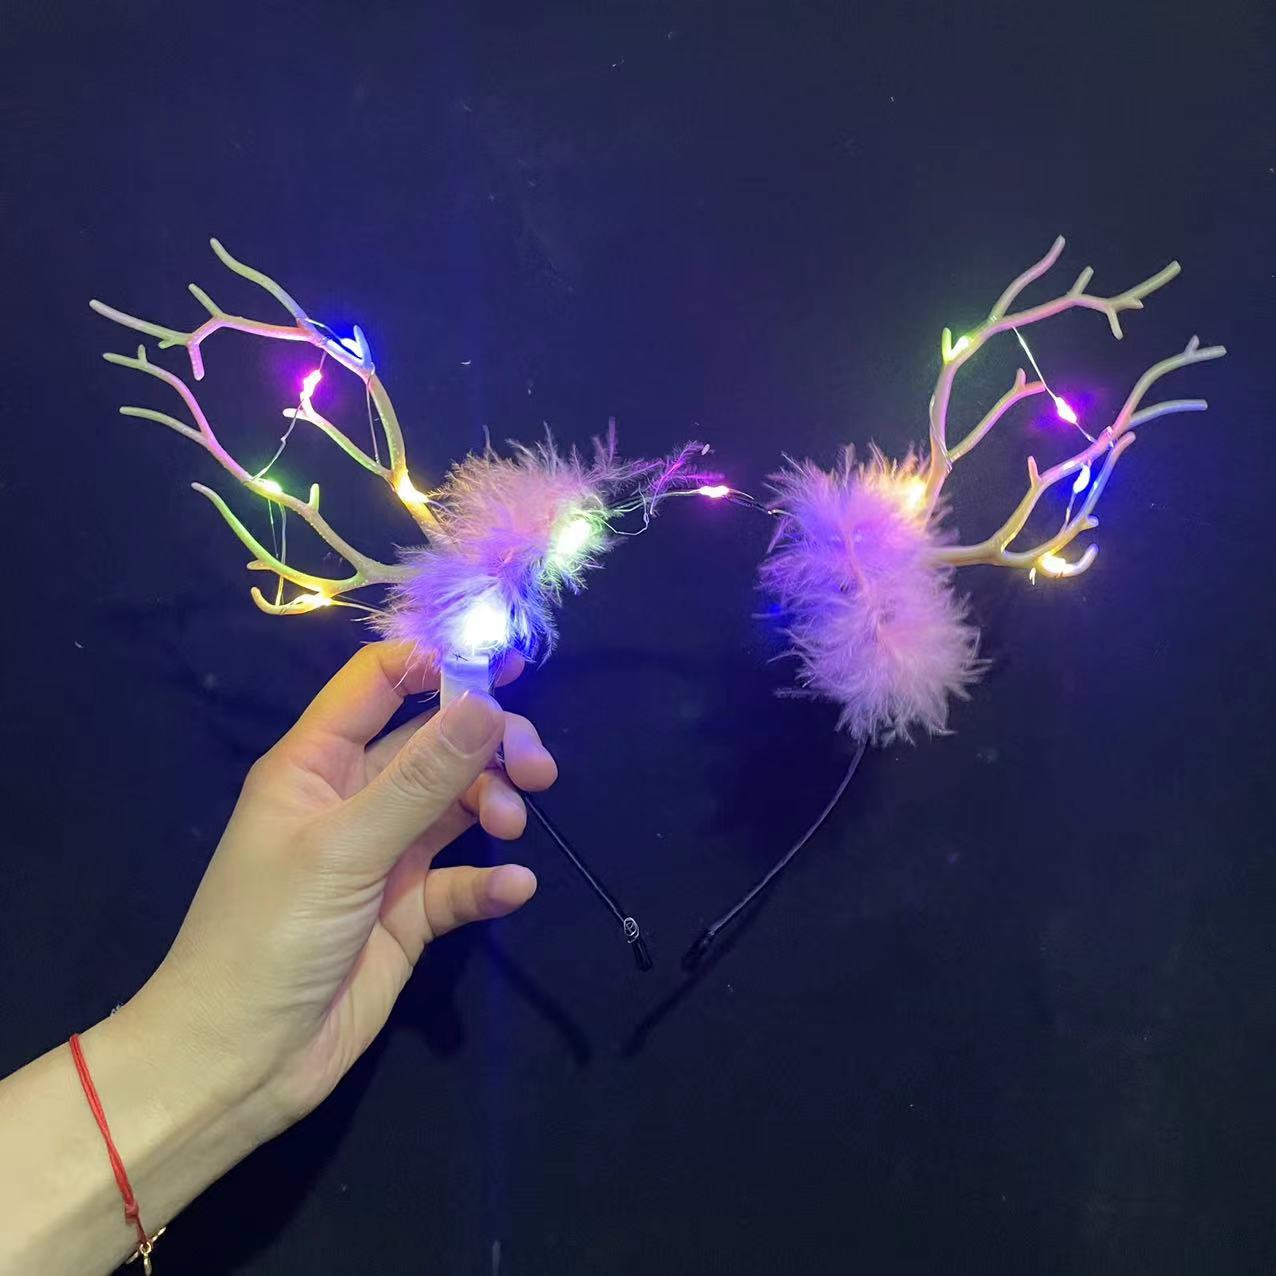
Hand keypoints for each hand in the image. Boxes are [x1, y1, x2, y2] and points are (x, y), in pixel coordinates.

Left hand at [134, 640, 555, 1129]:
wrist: (238, 1064)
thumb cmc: (269, 935)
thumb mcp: (345, 847)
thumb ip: (421, 776)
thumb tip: (489, 703)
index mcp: (316, 763)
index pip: (379, 682)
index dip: (438, 663)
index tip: (505, 668)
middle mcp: (354, 798)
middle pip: (436, 741)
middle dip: (490, 744)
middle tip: (538, 769)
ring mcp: (385, 855)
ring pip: (458, 803)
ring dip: (495, 803)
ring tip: (514, 827)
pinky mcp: (410, 911)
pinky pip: (463, 879)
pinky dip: (492, 879)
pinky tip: (512, 889)